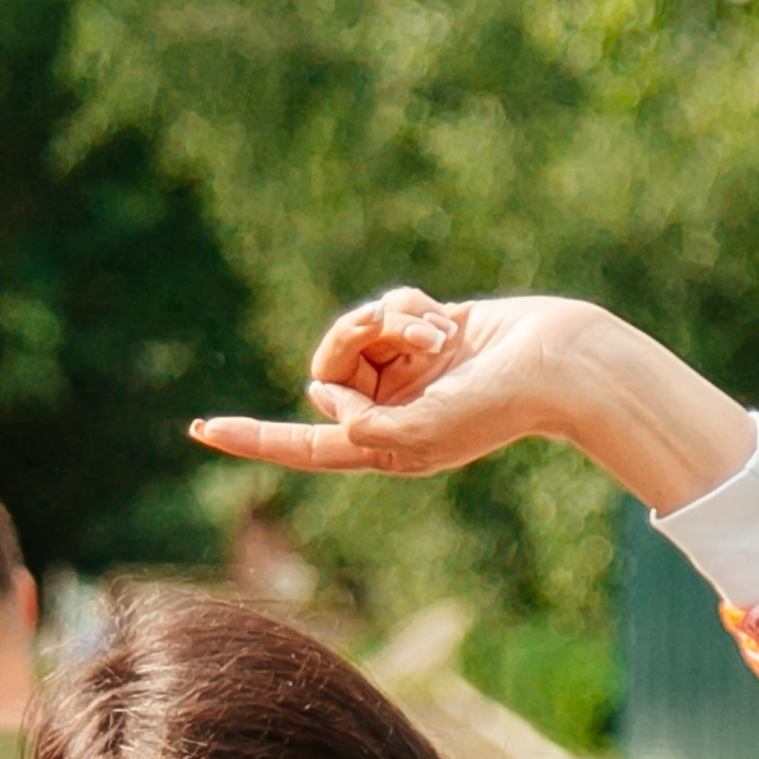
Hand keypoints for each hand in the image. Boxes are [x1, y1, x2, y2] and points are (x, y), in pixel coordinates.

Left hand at [192, 291, 594, 477]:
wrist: (557, 363)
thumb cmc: (497, 404)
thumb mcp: (420, 433)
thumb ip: (360, 427)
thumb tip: (321, 396)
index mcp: (382, 450)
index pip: (303, 444)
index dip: (251, 436)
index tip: (201, 428)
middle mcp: (387, 413)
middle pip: (327, 372)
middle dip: (350, 343)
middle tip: (390, 333)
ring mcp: (406, 373)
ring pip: (355, 334)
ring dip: (387, 323)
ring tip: (435, 332)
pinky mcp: (423, 335)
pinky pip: (386, 310)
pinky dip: (410, 309)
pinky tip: (447, 321)